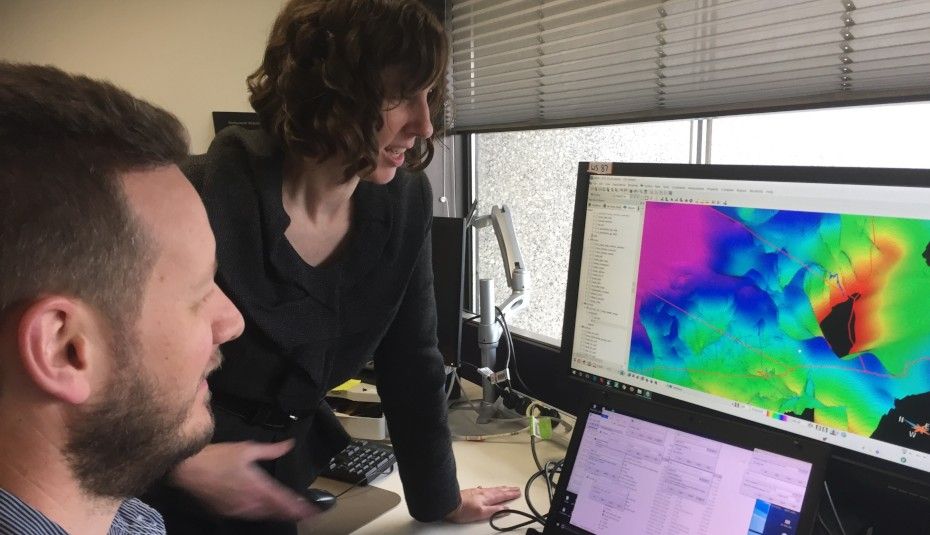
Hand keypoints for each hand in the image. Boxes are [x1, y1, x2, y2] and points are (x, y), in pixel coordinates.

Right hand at [169, 439, 318, 520]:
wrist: (188, 469)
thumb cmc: (217, 457)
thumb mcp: (247, 449)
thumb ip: (271, 450)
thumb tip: (289, 445)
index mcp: (256, 486)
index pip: (282, 500)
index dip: (298, 507)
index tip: (311, 511)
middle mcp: (248, 501)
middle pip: (274, 512)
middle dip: (290, 513)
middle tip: (304, 514)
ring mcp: (236, 509)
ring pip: (262, 516)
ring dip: (275, 514)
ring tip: (288, 513)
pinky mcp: (225, 512)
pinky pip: (247, 516)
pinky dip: (259, 514)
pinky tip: (263, 512)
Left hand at [445, 486, 521, 522]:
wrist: (450, 503)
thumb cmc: (463, 510)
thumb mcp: (481, 513)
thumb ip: (494, 511)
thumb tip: (505, 509)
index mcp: (487, 498)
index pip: (502, 496)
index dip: (511, 494)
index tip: (518, 492)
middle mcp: (483, 493)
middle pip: (499, 491)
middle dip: (508, 490)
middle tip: (516, 488)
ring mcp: (477, 492)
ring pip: (493, 489)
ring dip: (501, 488)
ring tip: (506, 487)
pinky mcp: (471, 492)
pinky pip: (485, 489)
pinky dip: (491, 489)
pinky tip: (487, 489)